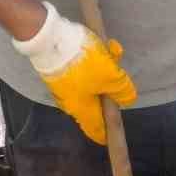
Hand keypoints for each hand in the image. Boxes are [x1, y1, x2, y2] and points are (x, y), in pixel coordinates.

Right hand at [13, 1, 136, 144]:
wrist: (49, 38)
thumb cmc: (82, 63)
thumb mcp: (110, 75)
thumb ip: (122, 90)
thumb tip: (127, 100)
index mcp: (83, 110)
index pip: (96, 130)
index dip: (105, 134)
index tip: (111, 136)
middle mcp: (70, 103)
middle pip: (96, 103)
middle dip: (110, 88)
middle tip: (118, 72)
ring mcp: (61, 87)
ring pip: (89, 83)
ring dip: (103, 69)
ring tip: (112, 50)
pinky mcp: (57, 72)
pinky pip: (79, 71)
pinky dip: (91, 61)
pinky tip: (99, 46)